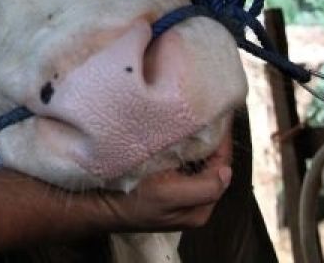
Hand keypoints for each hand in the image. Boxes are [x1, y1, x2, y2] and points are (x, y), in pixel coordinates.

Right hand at [87, 127, 233, 231]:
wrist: (96, 204)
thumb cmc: (130, 200)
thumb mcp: (168, 195)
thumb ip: (204, 187)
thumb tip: (227, 170)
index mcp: (199, 208)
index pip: (221, 168)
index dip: (222, 143)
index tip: (221, 117)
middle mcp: (192, 202)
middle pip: (211, 166)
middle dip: (211, 141)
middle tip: (209, 113)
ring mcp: (178, 193)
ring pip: (197, 164)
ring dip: (198, 143)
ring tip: (196, 118)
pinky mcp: (163, 184)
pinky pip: (181, 163)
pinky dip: (183, 148)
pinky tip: (177, 134)